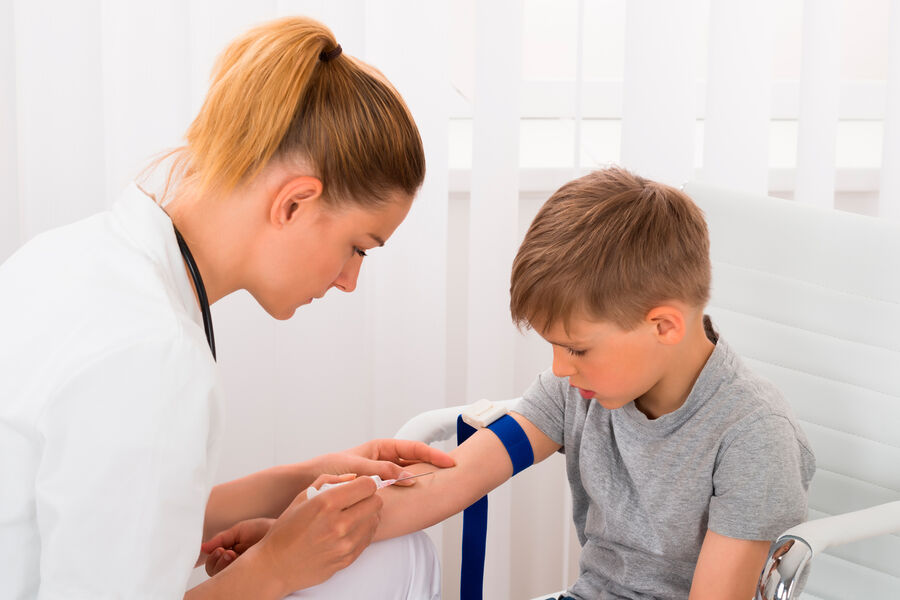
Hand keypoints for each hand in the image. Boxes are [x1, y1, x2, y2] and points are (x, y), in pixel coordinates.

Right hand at [201, 517, 273, 575]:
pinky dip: (235, 570)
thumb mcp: (240, 531)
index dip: (213, 559)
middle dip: (217, 563)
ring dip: (225, 566)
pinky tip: (241, 560)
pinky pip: (237, 581)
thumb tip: (203, 548)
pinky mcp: (252, 578)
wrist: (284, 531)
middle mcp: (236, 566)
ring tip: (235, 555)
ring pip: (224, 578)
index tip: (221, 549)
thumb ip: (221, 539)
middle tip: (228, 553)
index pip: (213, 565)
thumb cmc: (265, 530)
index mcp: (231, 555)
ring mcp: (244, 572)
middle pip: (215, 574)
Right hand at [247, 473, 381, 594]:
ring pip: (375, 520)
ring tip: (352, 515)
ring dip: (368, 515)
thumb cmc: (287, 529)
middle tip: (357, 500)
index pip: (367, 485)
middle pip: (376, 502)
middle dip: (369, 498)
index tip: (359, 486)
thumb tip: (354, 477)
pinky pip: (369, 538)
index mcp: (326, 504)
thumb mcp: (302, 497)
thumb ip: (328, 481)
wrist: (277, 566)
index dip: (366, 483)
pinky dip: (364, 531)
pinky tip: (349, 530)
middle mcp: (338, 524)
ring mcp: (345, 544)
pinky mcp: (348, 558)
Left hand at [314, 439, 455, 486]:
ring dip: (423, 481)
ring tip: (441, 487)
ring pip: (409, 476)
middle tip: (452, 474)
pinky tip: (417, 501)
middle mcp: (383, 460)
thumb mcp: (355, 467)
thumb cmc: (326, 469)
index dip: (433, 455)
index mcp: (381, 448)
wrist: (306, 482)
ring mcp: (382, 475)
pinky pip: (397, 490)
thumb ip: (379, 470)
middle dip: (434, 466)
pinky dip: (408, 493)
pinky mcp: (377, 490)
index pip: (414, 448)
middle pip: (416, 461)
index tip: (449, 463)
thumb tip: (405, 477)